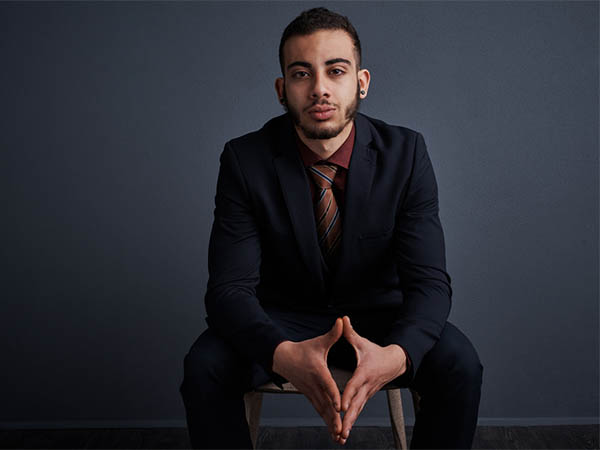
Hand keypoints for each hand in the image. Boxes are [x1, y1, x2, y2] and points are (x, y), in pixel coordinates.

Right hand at [272, 317, 343, 442]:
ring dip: (330, 424)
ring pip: (322, 411)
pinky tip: (333, 431)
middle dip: (334, 418)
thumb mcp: (318, 342)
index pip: (327, 385)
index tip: (340, 407)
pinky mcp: (309, 396)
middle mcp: (314, 385)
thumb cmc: (302, 349)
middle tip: (342, 430)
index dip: (333, 396)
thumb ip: (333, 334)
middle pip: (325, 404)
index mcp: (318, 371)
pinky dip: (326, 421)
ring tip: (339, 436)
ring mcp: (311, 392)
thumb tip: (343, 320)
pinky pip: (319, 411)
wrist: (282, 358)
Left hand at [336, 316, 407, 444]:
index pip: (354, 385)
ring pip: (358, 411)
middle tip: (341, 429)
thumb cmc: (377, 352)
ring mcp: (368, 394)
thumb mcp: (363, 342)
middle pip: (356, 404)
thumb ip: (350, 332)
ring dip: (350, 424)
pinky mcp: (367, 398)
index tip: (342, 405)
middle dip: (349, 418)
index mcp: (364, 372)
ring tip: (341, 436)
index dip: (348, 395)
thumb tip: (342, 319)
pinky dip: (352, 422)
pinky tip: (344, 432)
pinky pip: (358, 411)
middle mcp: (366, 386)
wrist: (396, 362)